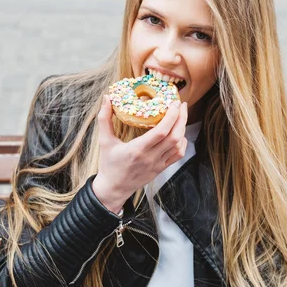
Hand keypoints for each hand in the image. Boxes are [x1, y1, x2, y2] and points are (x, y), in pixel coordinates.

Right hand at [92, 94, 187, 213]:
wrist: (114, 189)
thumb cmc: (108, 165)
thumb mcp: (104, 141)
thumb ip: (104, 119)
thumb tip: (106, 98)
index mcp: (137, 150)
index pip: (161, 132)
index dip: (171, 116)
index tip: (173, 103)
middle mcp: (150, 158)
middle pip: (174, 136)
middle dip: (181, 118)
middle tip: (181, 104)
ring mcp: (157, 165)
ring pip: (178, 145)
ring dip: (182, 128)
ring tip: (180, 115)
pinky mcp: (161, 169)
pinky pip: (178, 155)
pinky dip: (182, 142)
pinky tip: (179, 133)